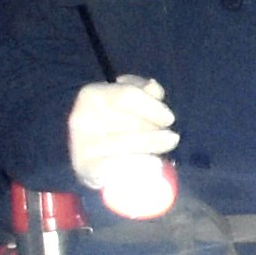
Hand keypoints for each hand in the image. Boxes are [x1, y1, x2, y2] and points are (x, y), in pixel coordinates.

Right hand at [69, 75, 180, 198]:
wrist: (85, 151)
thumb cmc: (110, 119)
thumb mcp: (123, 97)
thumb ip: (141, 89)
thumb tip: (153, 88)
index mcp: (91, 94)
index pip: (128, 95)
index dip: (153, 107)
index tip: (170, 118)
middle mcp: (83, 117)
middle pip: (131, 121)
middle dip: (156, 129)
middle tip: (172, 137)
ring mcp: (83, 143)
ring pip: (128, 144)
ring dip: (154, 146)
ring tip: (169, 146)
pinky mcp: (85, 166)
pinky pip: (120, 165)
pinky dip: (140, 164)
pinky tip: (154, 164)